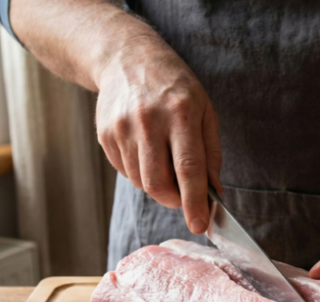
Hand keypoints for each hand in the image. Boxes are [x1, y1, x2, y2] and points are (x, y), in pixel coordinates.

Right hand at [95, 36, 221, 233]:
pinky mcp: (105, 135)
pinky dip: (140, 172)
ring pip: (141, 181)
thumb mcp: (204, 110)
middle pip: (158, 183)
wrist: (127, 59)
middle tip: (183, 197)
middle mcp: (148, 121)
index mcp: (180, 113)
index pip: (188, 169)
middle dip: (174, 200)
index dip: (195, 202)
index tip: (201, 225)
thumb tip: (213, 192)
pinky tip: (145, 149)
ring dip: (157, 184)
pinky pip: (125, 172)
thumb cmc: (174, 87)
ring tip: (164, 158)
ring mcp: (122, 129)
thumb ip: (210, 153)